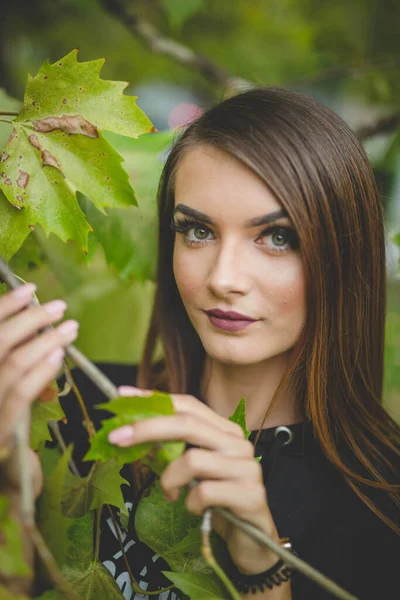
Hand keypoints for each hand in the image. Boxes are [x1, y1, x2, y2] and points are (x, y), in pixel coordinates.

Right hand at [0, 284, 78, 496]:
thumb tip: (42, 330)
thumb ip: (20, 365)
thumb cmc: (12, 432)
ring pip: (10, 363)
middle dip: (27, 318)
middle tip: (59, 307)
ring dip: (43, 340)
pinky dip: (41, 369)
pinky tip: (60, 355)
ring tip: (70, 327)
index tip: (30, 289)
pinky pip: (21, 394)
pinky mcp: (1, 431)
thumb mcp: (13, 393)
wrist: (10, 484)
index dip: (5, 307)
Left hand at [108, 385, 280, 574]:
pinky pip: (204, 492)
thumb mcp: (192, 472)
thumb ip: (172, 450)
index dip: (156, 399)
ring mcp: (247, 467)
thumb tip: (131, 433)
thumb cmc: (218, 501)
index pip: (189, 404)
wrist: (252, 539)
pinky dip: (190, 504)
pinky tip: (195, 510)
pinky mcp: (249, 494)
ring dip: (169, 480)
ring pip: (192, 460)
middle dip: (147, 428)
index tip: (123, 396)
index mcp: (224, 431)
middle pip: (188, 424)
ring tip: (170, 495)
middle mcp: (238, 442)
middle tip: (116, 438)